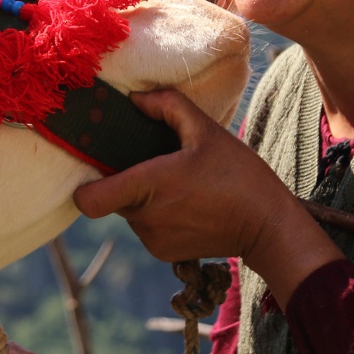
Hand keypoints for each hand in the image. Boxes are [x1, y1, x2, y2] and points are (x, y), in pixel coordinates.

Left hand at [73, 89, 343, 304]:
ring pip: (130, 212)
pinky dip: (158, 215)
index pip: (88, 199)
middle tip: (156, 163)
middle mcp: (145, 218)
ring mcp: (153, 240)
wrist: (267, 226)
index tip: (101, 168)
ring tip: (179, 183)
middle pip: (113, 197)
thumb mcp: (207, 130)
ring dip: (144, 198)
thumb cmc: (238, 174)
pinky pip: (146, 228)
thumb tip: (136, 99)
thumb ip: (168, 105)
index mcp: (149, 186)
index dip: (86, 185)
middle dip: (126, 180)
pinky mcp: (164, 254)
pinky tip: (188, 204)